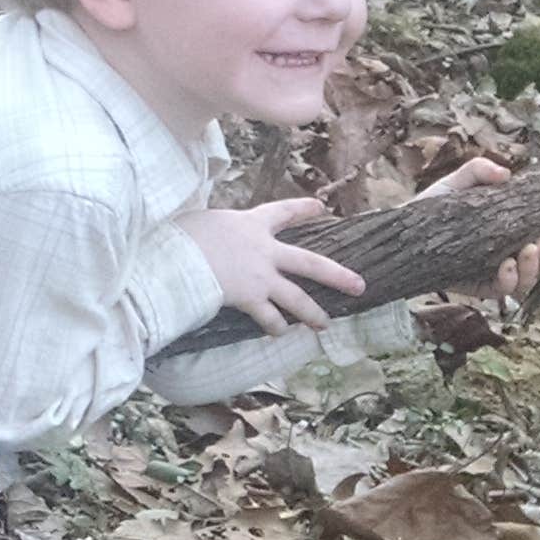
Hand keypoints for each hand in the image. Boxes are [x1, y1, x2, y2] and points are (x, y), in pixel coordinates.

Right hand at [180, 197, 367, 336]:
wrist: (180, 255)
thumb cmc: (183, 233)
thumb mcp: (204, 221)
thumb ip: (217, 230)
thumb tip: (208, 234)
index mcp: (251, 224)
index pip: (282, 212)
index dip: (303, 209)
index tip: (321, 207)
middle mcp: (264, 250)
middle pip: (310, 262)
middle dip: (336, 275)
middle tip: (358, 284)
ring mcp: (261, 276)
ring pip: (297, 297)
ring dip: (313, 312)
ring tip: (325, 323)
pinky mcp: (251, 299)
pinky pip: (270, 318)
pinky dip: (275, 326)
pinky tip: (279, 333)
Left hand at [421, 158, 539, 304]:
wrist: (405, 231)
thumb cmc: (436, 206)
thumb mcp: (459, 182)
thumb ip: (479, 170)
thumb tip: (506, 174)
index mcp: (517, 232)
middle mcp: (513, 255)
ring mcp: (499, 273)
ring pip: (531, 281)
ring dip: (536, 268)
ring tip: (529, 248)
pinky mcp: (481, 286)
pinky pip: (504, 291)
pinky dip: (510, 280)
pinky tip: (505, 264)